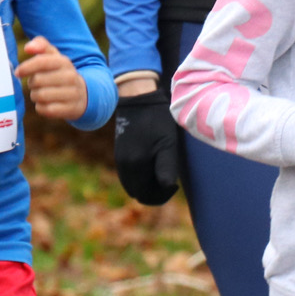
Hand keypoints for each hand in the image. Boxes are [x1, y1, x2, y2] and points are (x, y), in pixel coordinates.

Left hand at [16, 36, 86, 120]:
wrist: (83, 94)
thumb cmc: (60, 73)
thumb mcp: (54, 57)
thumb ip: (40, 45)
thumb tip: (28, 48)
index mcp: (64, 62)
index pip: (41, 61)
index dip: (26, 67)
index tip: (17, 72)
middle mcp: (70, 76)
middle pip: (38, 80)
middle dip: (31, 83)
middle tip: (34, 84)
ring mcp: (72, 94)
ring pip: (40, 96)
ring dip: (35, 96)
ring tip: (40, 93)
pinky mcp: (70, 109)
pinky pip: (46, 109)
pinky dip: (41, 107)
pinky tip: (45, 103)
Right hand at [114, 88, 182, 206]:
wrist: (138, 99)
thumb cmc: (157, 120)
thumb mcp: (168, 144)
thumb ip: (166, 168)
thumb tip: (166, 187)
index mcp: (135, 165)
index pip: (146, 195)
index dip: (162, 196)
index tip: (174, 185)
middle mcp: (124, 166)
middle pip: (138, 193)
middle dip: (155, 192)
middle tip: (171, 182)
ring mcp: (120, 160)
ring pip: (133, 185)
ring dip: (148, 185)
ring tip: (163, 173)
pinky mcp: (120, 153)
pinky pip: (129, 175)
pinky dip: (141, 177)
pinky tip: (153, 166)